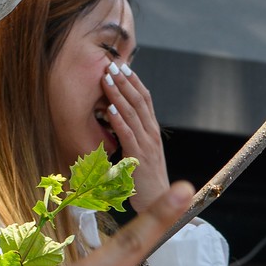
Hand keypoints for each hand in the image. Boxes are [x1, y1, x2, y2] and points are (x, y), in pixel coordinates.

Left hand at [101, 62, 171, 205]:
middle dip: (125, 81)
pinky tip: (109, 109)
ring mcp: (146, 144)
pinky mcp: (138, 157)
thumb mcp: (144, 152)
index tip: (124, 67)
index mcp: (153, 131)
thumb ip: (136, 136)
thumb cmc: (147, 179)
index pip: (146, 100)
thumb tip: (122, 122)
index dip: (135, 82)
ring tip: (107, 79)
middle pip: (139, 101)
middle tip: (112, 65)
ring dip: (118, 94)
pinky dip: (118, 120)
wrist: (159, 200)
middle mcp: (152, 133)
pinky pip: (127, 134)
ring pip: (132, 113)